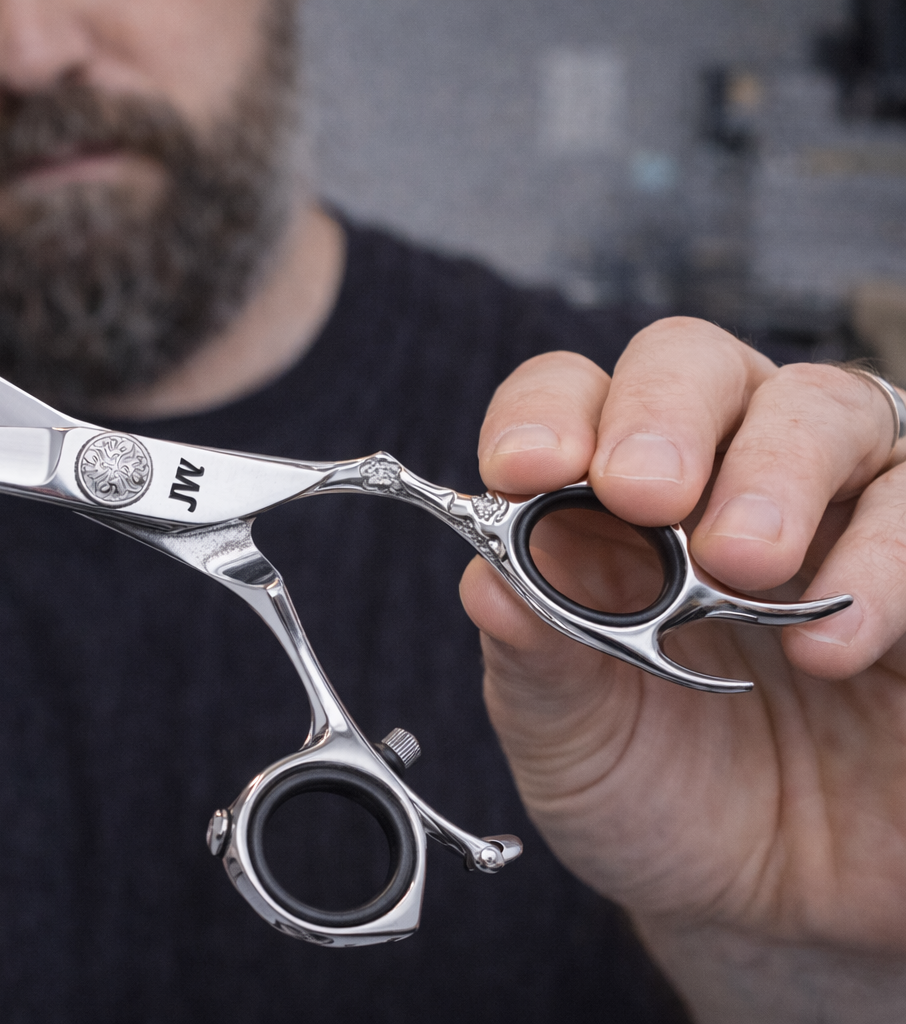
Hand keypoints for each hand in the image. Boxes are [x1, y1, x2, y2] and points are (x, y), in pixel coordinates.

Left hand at [462, 318, 905, 1020]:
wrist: (768, 901)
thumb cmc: (653, 795)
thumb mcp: (568, 741)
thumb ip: (531, 660)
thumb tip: (485, 581)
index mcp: (601, 505)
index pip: (568, 400)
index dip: (546, 415)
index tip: (526, 470)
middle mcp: (716, 477)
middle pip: (696, 366)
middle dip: (664, 415)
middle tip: (645, 494)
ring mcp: (834, 511)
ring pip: (829, 405)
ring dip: (778, 470)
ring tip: (744, 567)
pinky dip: (887, 555)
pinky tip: (835, 642)